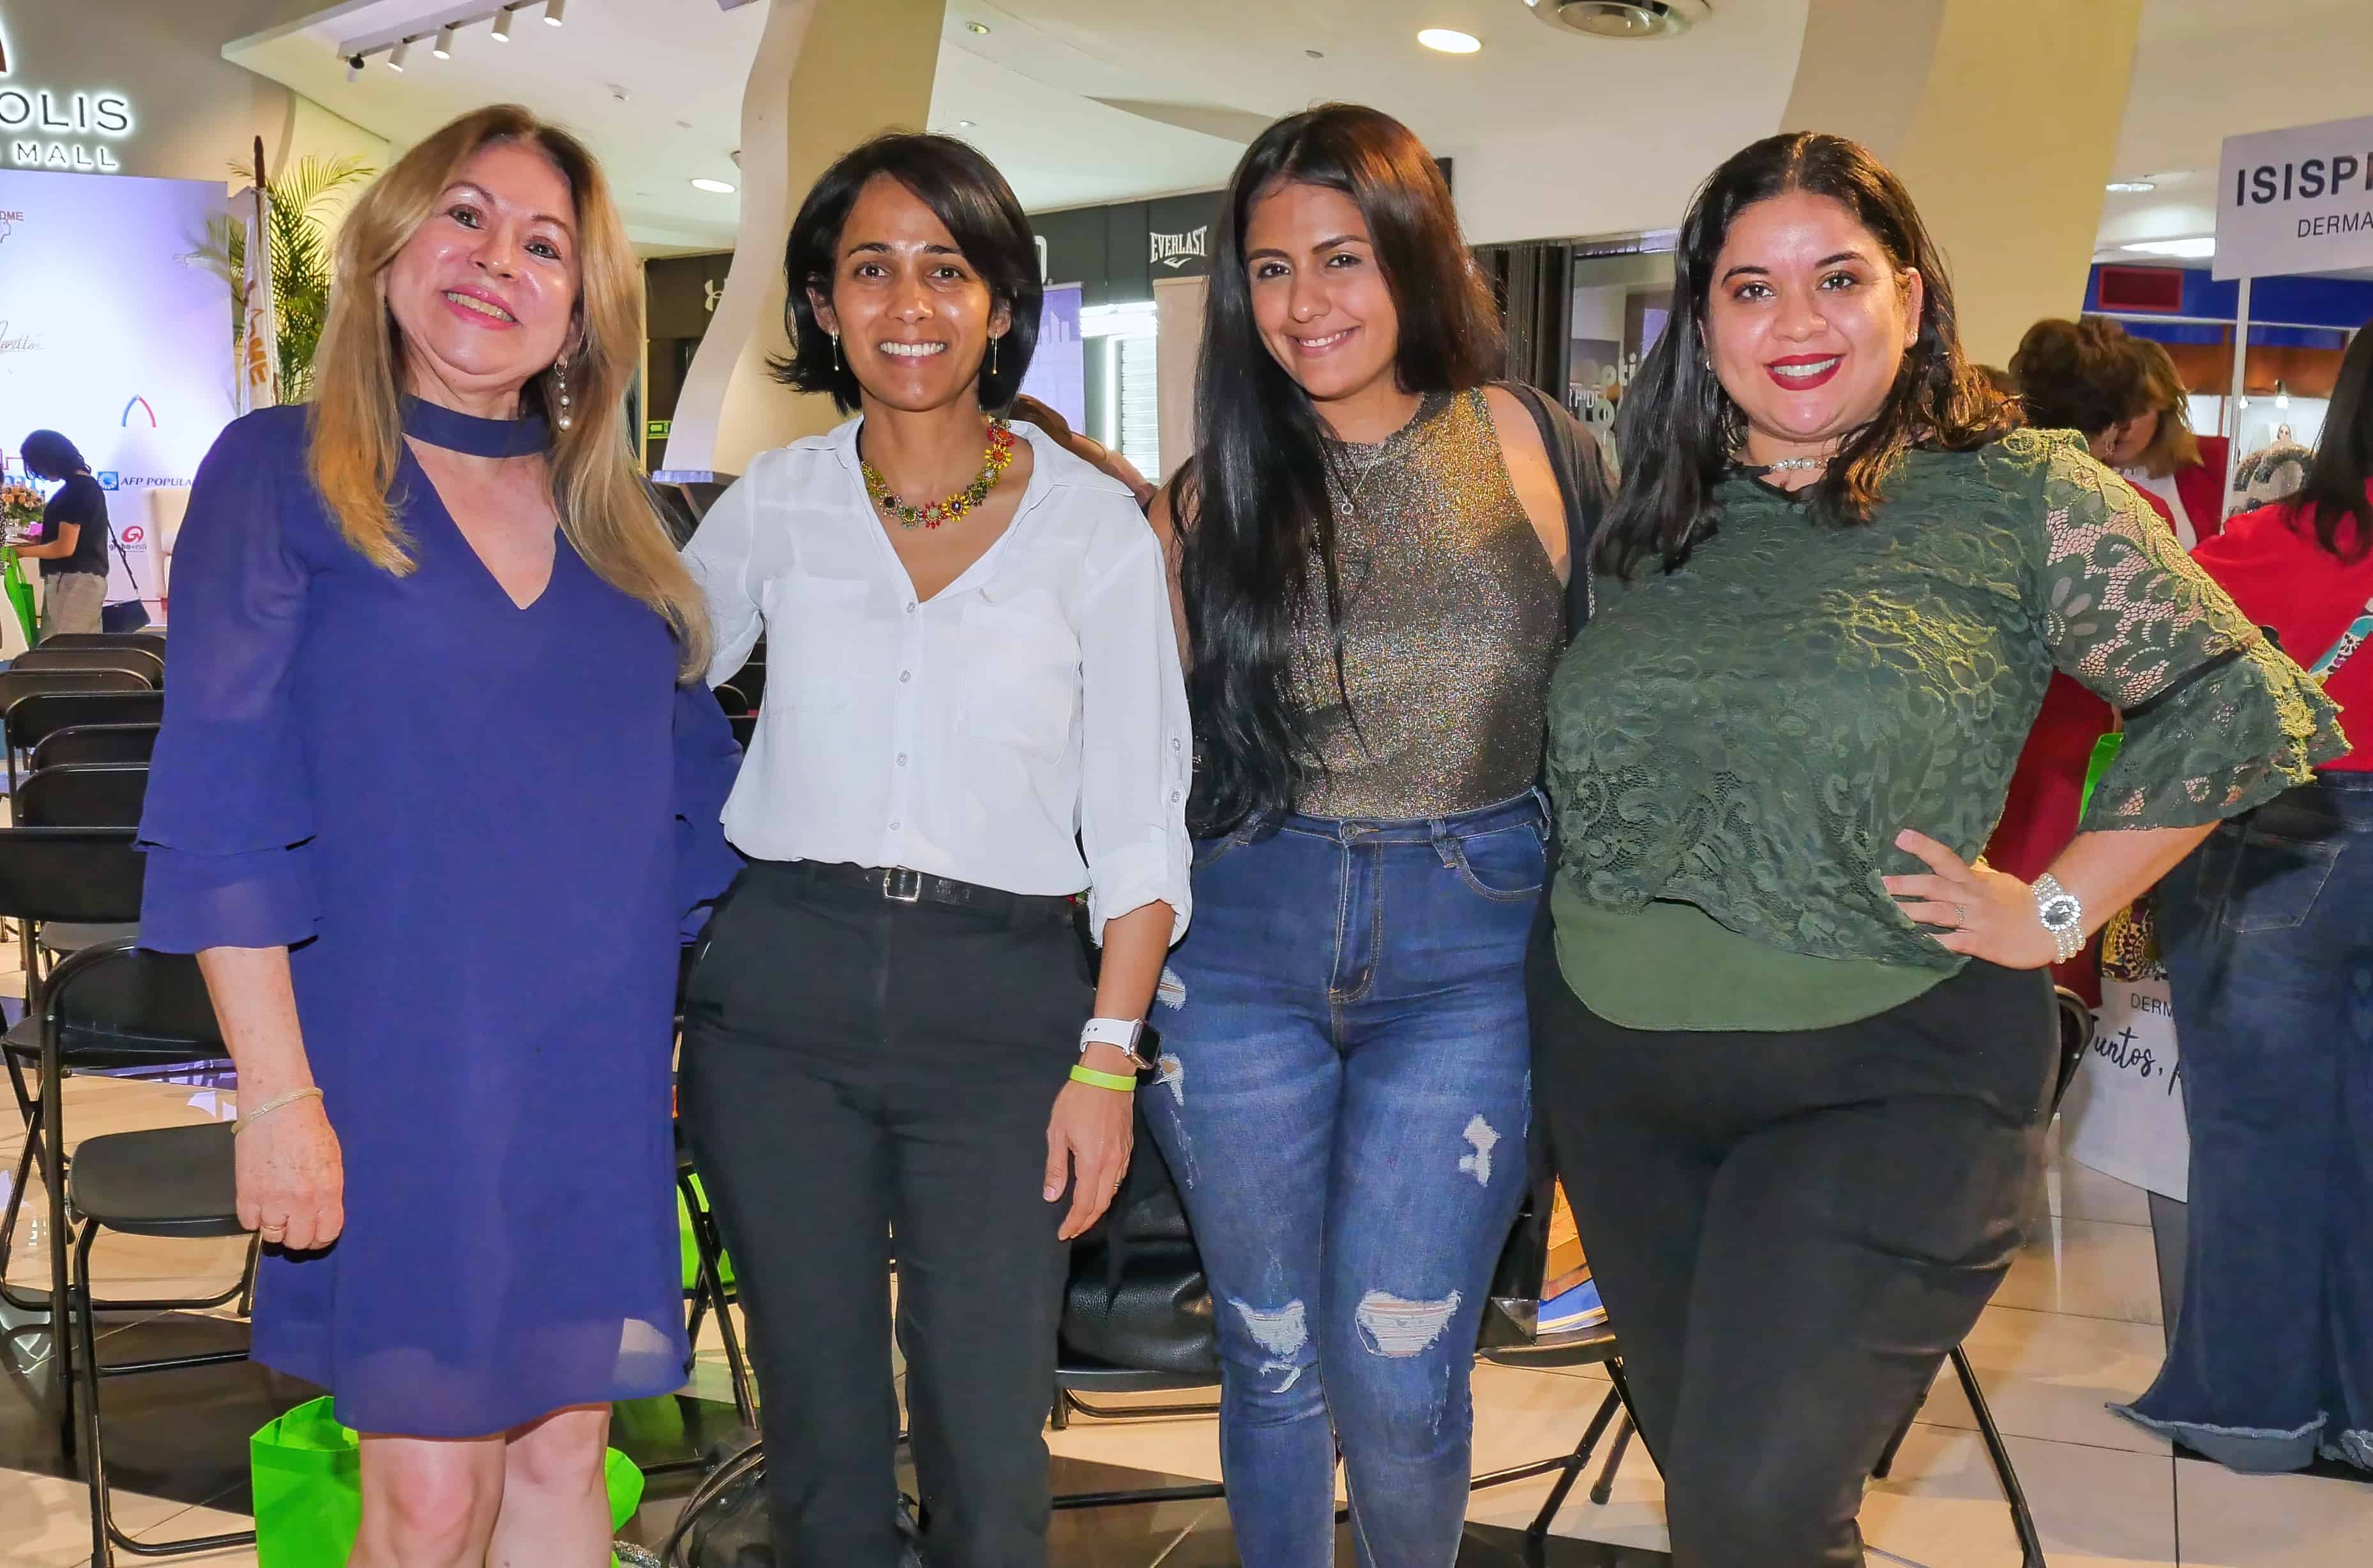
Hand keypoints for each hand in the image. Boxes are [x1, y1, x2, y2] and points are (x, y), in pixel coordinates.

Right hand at [235, 1096, 344, 1251]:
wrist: (276, 1106)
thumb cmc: (309, 1127)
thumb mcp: (331, 1160)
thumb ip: (327, 1191)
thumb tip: (320, 1212)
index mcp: (328, 1191)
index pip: (327, 1234)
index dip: (320, 1238)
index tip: (314, 1234)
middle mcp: (301, 1202)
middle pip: (298, 1241)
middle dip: (297, 1236)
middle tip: (293, 1224)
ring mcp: (271, 1200)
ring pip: (272, 1236)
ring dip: (274, 1227)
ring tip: (275, 1211)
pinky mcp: (245, 1194)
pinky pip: (248, 1223)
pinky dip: (253, 1217)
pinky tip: (259, 1203)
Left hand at [1043, 1061, 1134, 1242]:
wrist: (1107, 1075)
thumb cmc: (1077, 1100)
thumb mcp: (1057, 1131)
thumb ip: (1056, 1167)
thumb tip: (1052, 1197)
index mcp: (1092, 1162)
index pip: (1084, 1203)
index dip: (1074, 1223)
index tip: (1063, 1233)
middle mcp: (1111, 1164)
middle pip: (1101, 1204)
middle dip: (1086, 1222)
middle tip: (1072, 1231)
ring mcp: (1123, 1157)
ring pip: (1112, 1194)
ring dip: (1097, 1210)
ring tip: (1083, 1217)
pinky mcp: (1128, 1149)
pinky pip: (1119, 1180)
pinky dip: (1107, 1194)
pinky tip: (1098, 1194)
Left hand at [1884, 830, 2060, 969]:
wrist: (2053, 926)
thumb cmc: (2022, 903)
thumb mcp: (1996, 882)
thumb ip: (1972, 873)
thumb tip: (1947, 862)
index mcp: (1975, 880)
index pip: (1947, 859)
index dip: (1924, 848)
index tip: (1900, 836)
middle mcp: (1972, 897)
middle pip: (1935, 885)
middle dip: (1906, 884)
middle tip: (1879, 882)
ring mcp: (1975, 920)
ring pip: (1939, 912)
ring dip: (1912, 911)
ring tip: (1887, 910)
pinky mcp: (1980, 943)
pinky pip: (1953, 942)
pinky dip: (1933, 942)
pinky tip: (1914, 942)